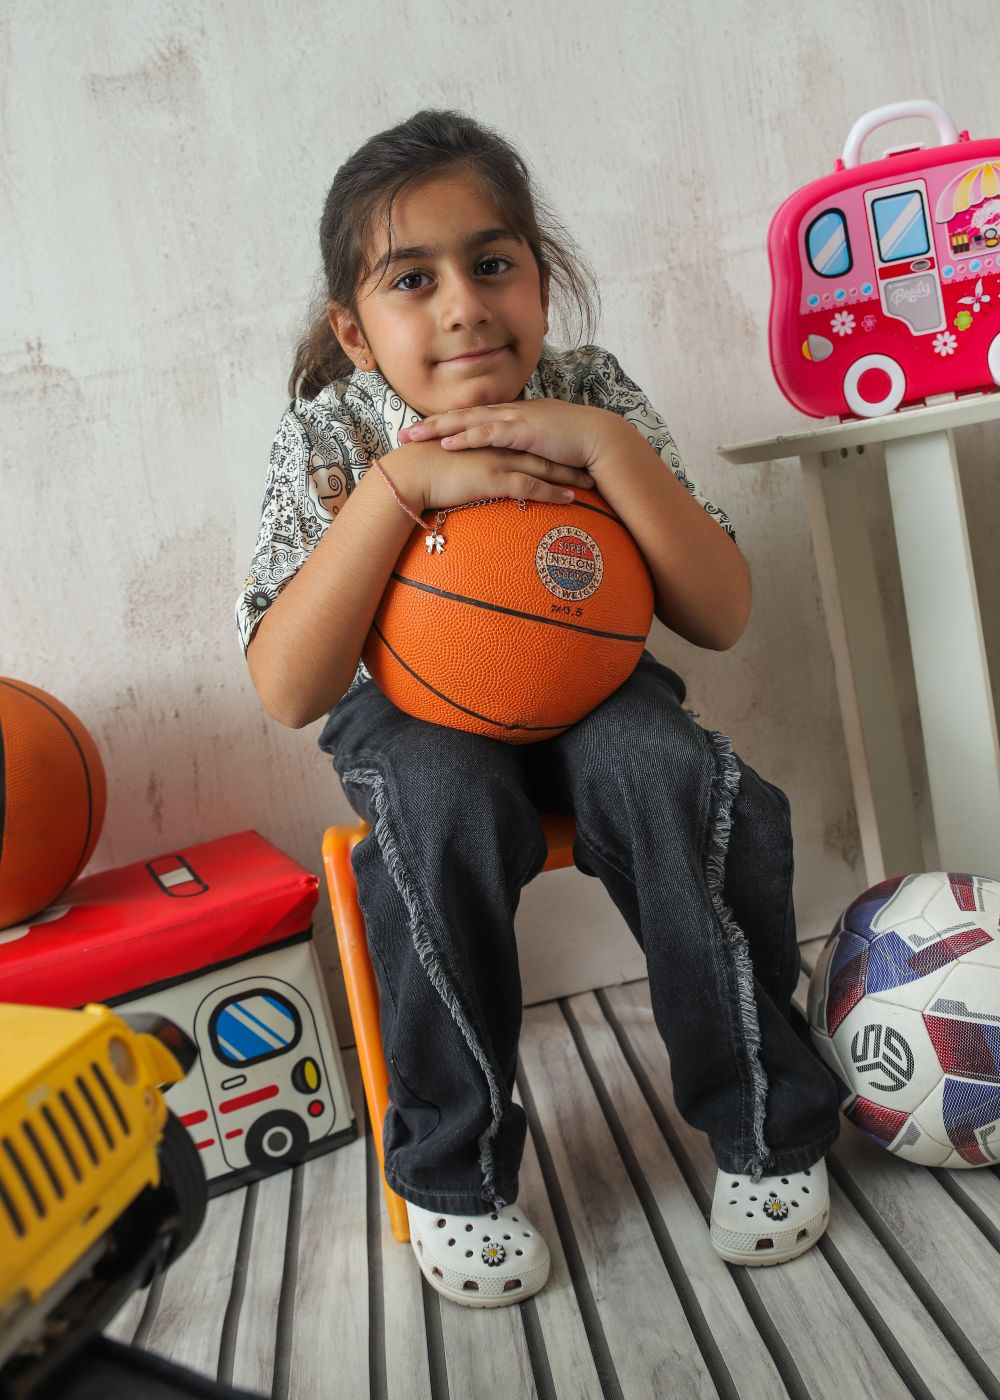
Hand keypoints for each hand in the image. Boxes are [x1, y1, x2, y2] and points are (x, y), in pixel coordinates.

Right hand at [383, 439, 595, 514]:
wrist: (409, 473)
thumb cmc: (423, 471)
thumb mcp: (450, 463)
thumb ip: (466, 463)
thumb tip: (472, 472)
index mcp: (486, 441)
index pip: (522, 442)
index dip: (545, 447)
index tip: (564, 452)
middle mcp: (496, 447)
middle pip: (539, 450)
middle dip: (565, 457)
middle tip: (588, 462)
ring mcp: (497, 461)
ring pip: (541, 466)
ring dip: (567, 475)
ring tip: (589, 483)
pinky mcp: (494, 478)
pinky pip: (531, 486)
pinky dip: (553, 492)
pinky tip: (570, 500)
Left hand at [398, 399, 616, 472]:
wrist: (598, 439)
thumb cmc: (573, 446)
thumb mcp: (541, 447)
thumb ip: (522, 451)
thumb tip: (508, 464)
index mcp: (512, 416)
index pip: (472, 417)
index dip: (445, 424)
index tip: (422, 432)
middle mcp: (509, 413)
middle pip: (462, 415)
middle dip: (430, 424)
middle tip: (403, 434)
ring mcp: (515, 419)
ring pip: (469, 420)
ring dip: (439, 428)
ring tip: (414, 436)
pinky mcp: (523, 430)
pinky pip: (489, 433)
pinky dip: (467, 437)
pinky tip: (448, 443)